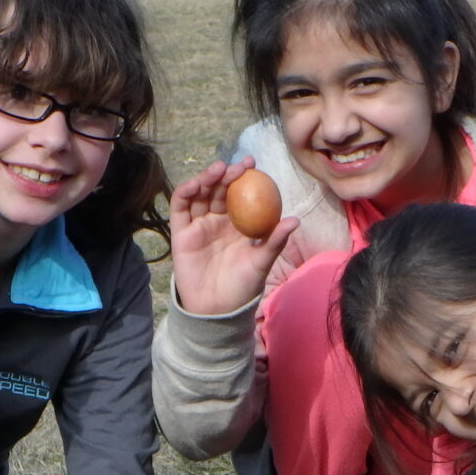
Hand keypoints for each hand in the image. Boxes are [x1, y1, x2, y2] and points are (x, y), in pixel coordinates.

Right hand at [167, 157, 300, 316]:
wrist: (217, 309)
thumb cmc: (243, 286)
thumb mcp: (262, 262)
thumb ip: (274, 241)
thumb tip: (295, 220)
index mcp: (237, 223)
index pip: (239, 193)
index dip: (244, 177)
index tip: (253, 165)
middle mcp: (216, 220)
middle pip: (218, 190)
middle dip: (227, 174)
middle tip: (238, 166)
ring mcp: (197, 225)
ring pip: (199, 194)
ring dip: (206, 178)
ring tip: (219, 170)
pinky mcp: (180, 233)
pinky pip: (180, 208)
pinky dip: (185, 192)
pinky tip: (195, 184)